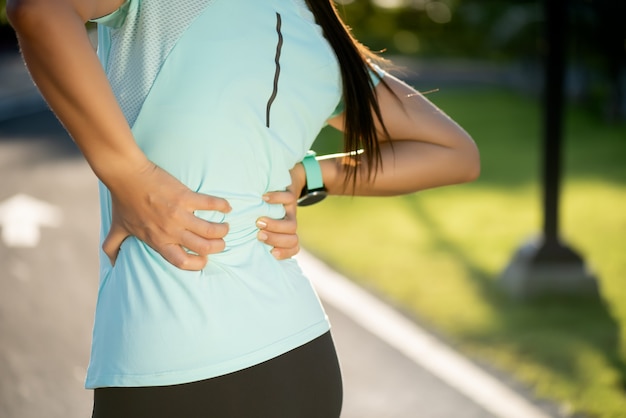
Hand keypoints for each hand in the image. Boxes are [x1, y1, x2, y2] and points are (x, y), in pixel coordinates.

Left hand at [102, 162, 230, 269]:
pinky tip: (227, 207)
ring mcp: (179, 214)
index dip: (197, 263)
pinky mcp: (185, 197)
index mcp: (157, 241)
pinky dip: (222, 206)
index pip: (182, 261)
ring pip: (210, 230)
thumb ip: (113, 246)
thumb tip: (111, 262)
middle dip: (217, 247)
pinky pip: (210, 204)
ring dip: (222, 230)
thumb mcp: (118, 228)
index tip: (204, 259)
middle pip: (203, 247)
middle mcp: (170, 231)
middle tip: (220, 242)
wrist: (126, 175)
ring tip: (225, 227)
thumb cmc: (123, 201)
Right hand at [256, 164, 304, 259]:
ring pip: (292, 225)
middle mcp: (289, 223)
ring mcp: (291, 210)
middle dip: (275, 240)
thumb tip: (234, 244)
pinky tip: (263, 198)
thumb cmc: (268, 205)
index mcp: (285, 232)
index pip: (293, 247)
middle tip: (259, 235)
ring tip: (259, 221)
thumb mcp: (263, 219)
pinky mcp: (291, 195)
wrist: (290, 181)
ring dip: (275, 225)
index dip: (285, 253)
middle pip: (292, 240)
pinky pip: (288, 199)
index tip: (271, 252)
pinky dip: (275, 199)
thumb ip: (254, 231)